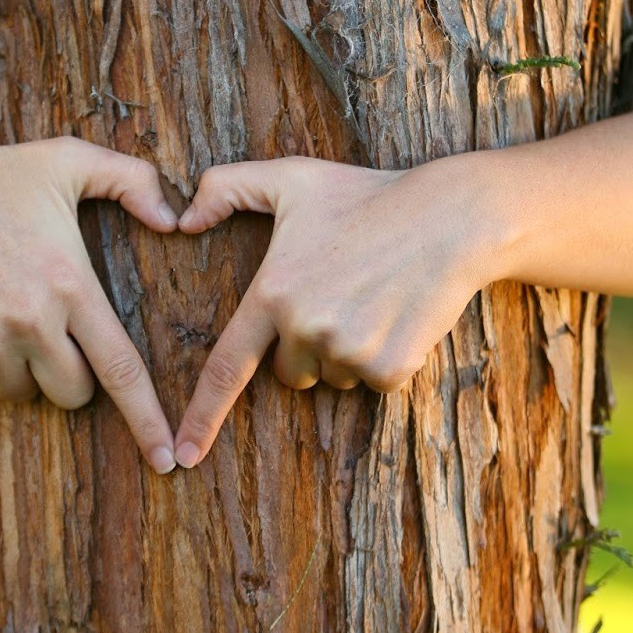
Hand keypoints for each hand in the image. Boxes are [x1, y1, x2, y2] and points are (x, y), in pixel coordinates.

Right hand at [0, 131, 179, 472]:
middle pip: (74, 394)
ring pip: (25, 390)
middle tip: (62, 330)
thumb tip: (177, 220)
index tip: (167, 460)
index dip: (146, 418)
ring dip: (29, 366)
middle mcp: (29, 319)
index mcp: (69, 284)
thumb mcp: (72, 160)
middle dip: (77, 376)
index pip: (119, 368)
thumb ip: (135, 182)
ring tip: (15, 308)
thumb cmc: (0, 172)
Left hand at [172, 153, 499, 465]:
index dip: (201, 415)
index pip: (227, 366)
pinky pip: (375, 382)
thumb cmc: (366, 195)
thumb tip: (182, 222)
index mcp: (273, 292)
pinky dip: (387, 357)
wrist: (450, 217)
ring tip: (372, 296)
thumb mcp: (291, 177)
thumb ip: (226, 188)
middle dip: (307, 346)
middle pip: (289, 370)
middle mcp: (305, 327)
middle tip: (340, 293)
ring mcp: (349, 351)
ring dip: (348, 351)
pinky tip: (399, 313)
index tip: (183, 454)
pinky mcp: (391, 367)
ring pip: (334, 377)